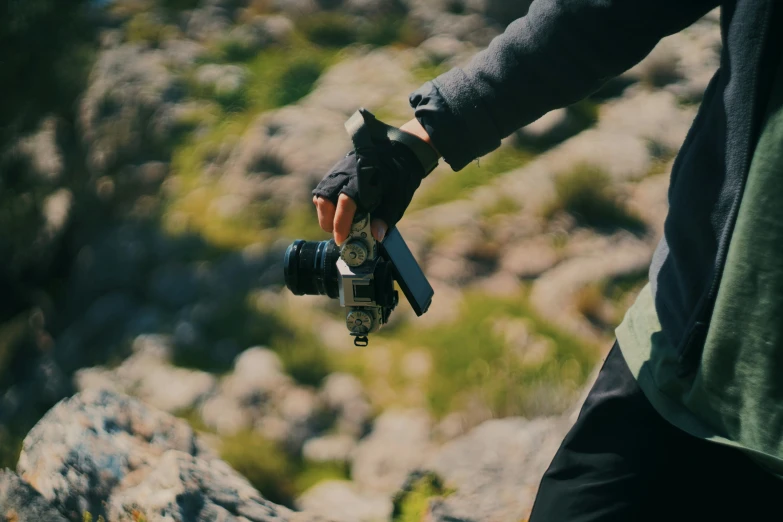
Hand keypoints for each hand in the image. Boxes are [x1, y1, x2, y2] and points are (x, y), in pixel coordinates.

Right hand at [312, 118, 436, 244]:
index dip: (341, 225)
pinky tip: (337, 212)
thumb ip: (385, 218)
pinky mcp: (336, 172)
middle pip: (324, 200)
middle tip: (339, 234)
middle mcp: (346, 174)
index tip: (341, 239)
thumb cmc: (399, 178)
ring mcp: (338, 171)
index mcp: (363, 181)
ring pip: (320, 196)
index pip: (345, 205)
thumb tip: (376, 236)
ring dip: (325, 214)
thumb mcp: (397, 200)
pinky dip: (326, 204)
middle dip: (328, 222)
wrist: (397, 152)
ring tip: (337, 224)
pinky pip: (323, 190)